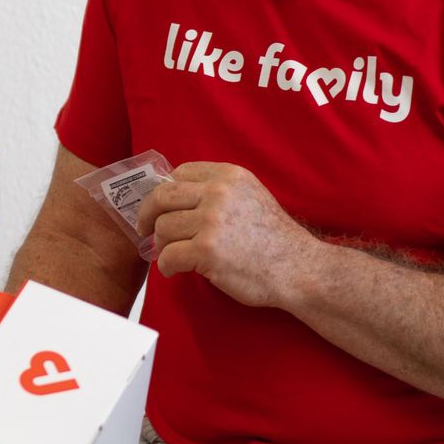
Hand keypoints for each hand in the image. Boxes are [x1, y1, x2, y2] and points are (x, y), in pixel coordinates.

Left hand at [135, 161, 316, 307]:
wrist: (299, 269)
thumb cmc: (274, 239)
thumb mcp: (250, 197)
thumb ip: (216, 191)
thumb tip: (172, 195)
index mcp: (229, 176)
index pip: (179, 174)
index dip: (165, 192)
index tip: (160, 207)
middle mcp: (219, 193)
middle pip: (162, 197)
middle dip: (147, 215)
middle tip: (145, 229)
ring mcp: (212, 221)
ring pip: (162, 228)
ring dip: (163, 246)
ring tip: (175, 255)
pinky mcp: (206, 250)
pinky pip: (168, 256)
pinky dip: (167, 266)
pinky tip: (176, 270)